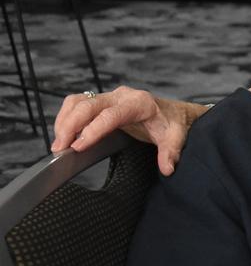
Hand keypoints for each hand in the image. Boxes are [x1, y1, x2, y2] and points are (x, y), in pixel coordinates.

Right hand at [51, 87, 202, 174]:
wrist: (173, 112)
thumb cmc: (172, 123)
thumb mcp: (176, 137)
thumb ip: (170, 152)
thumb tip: (167, 168)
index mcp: (139, 103)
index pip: (111, 115)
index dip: (93, 130)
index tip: (78, 147)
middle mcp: (122, 96)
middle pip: (88, 105)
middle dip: (70, 125)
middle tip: (60, 148)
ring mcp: (110, 97)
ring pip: (79, 102)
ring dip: (64, 121)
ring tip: (59, 144)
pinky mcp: (102, 102)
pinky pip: (78, 104)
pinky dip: (66, 118)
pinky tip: (64, 136)